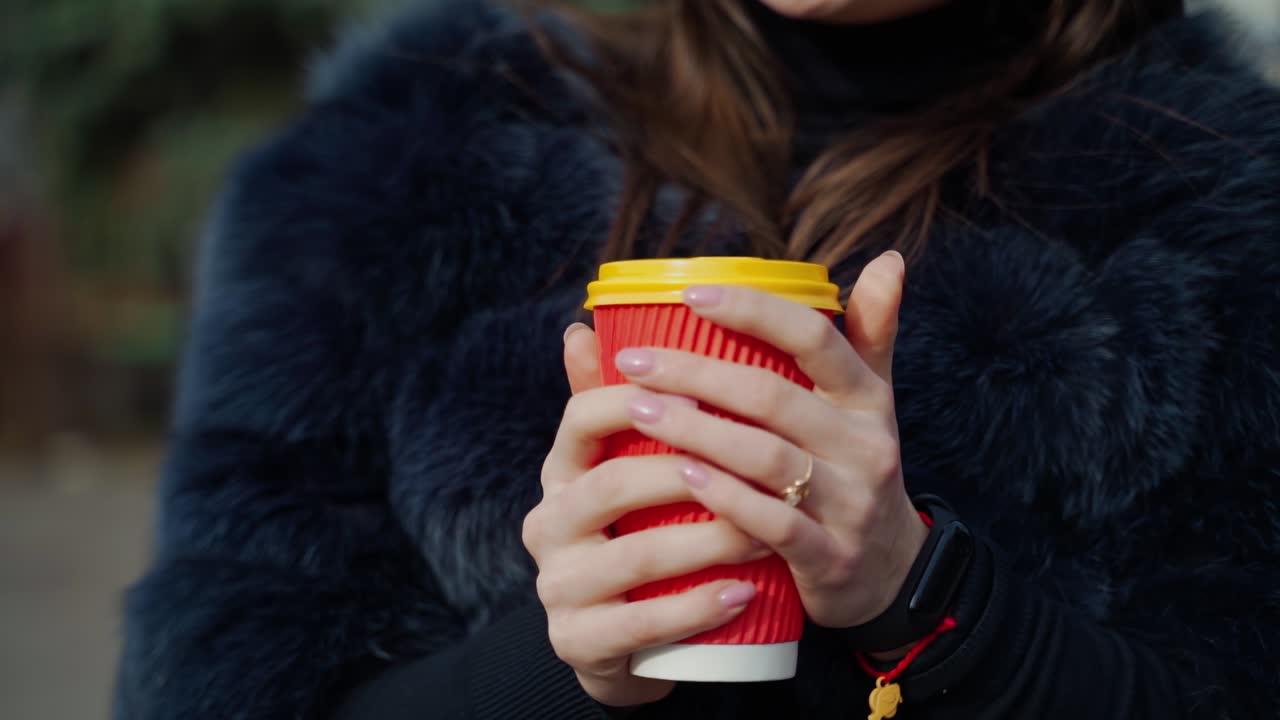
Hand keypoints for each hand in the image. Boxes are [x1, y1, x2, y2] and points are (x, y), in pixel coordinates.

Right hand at [521, 326, 771, 707]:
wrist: (621, 637)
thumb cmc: (639, 531)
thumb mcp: (627, 467)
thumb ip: (622, 403)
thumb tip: (587, 323)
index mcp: (561, 472)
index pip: (582, 417)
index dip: (638, 397)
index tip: (702, 388)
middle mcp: (548, 524)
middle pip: (613, 485)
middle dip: (691, 471)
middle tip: (762, 463)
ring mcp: (559, 586)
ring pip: (636, 555)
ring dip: (709, 540)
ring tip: (769, 529)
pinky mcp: (579, 641)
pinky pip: (643, 623)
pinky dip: (698, 607)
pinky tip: (744, 593)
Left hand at [610, 252, 928, 630]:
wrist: (890, 573)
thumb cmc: (855, 469)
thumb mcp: (870, 403)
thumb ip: (865, 334)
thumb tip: (889, 257)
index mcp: (866, 397)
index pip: (814, 337)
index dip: (753, 311)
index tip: (690, 294)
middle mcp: (865, 445)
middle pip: (774, 396)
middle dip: (697, 374)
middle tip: (631, 363)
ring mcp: (851, 504)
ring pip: (767, 457)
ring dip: (697, 432)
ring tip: (638, 411)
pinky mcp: (831, 558)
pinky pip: (773, 523)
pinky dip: (725, 498)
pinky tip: (681, 477)